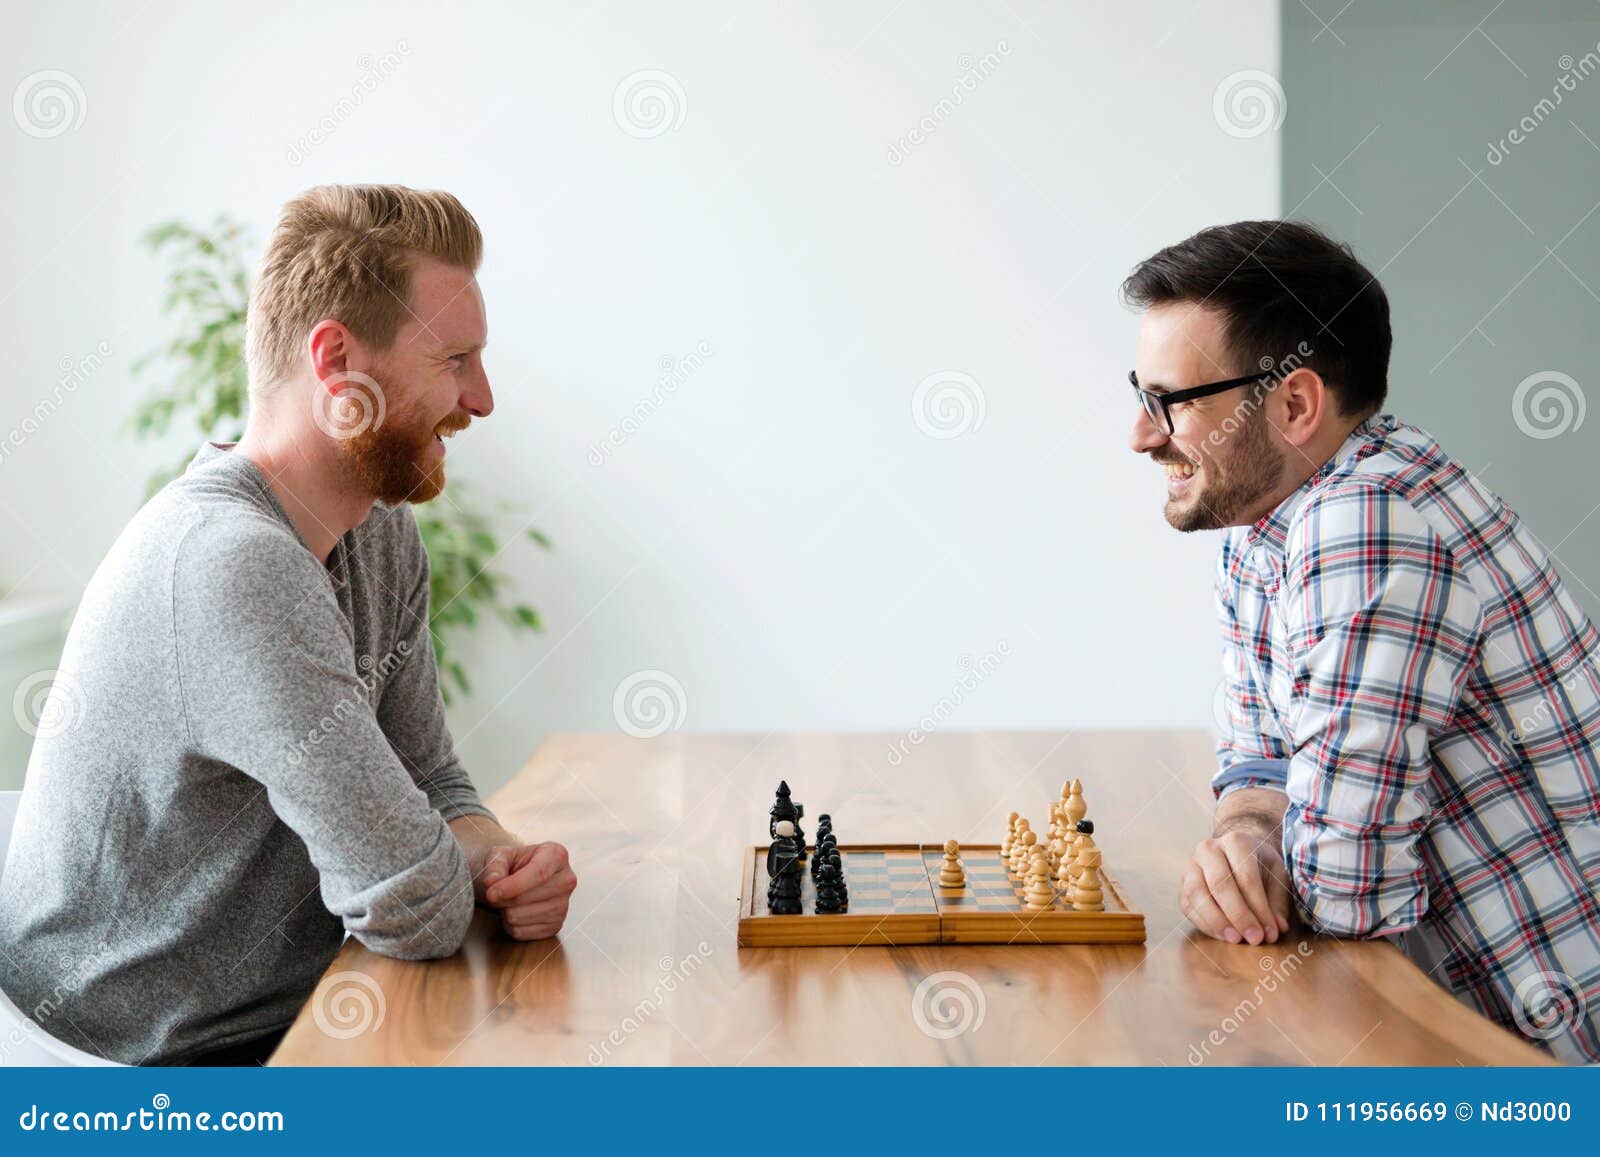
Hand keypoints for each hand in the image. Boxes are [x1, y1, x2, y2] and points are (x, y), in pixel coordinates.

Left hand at [480, 841, 576, 940]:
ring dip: (504, 911)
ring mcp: (563, 906)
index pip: (538, 874)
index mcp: (557, 856)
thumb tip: (492, 881)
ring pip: (518, 917)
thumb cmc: (515, 864)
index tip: (491, 893)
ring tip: (508, 900)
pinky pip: (520, 932)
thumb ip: (494, 865)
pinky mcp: (555, 926)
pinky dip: (509, 925)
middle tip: (497, 892)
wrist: (523, 879)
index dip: (512, 886)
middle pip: (524, 898)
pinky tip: (515, 911)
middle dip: (502, 898)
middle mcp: (566, 880)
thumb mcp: (501, 855)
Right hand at [1180, 826, 1292, 945]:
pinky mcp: (1182, 884)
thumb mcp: (1277, 875)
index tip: (1270, 932)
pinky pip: (1188, 905)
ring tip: (1236, 939)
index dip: (1259, 908)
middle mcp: (1208, 849)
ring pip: (1197, 894)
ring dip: (1217, 921)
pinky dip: (1205, 924)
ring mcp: (1191, 865)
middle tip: (1254, 939)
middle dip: (1238, 915)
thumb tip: (1277, 928)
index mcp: (1236, 841)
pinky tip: (1223, 936)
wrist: (1234, 852)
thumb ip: (1277, 901)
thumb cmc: (1259, 865)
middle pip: (1219, 884)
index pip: (1246, 877)